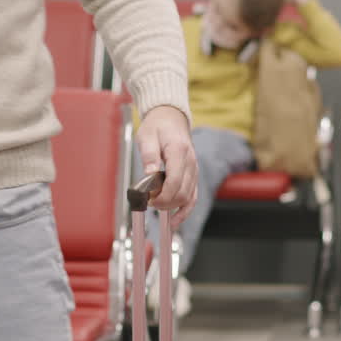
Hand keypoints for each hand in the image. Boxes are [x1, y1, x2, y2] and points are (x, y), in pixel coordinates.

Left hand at [136, 105, 197, 226]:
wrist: (171, 118)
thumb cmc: (157, 126)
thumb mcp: (146, 136)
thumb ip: (149, 155)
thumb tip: (149, 173)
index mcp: (179, 151)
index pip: (174, 181)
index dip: (161, 196)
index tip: (148, 199)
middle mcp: (191, 162)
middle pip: (182, 192)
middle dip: (164, 203)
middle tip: (148, 202)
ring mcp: (194, 170)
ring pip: (188, 197)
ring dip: (172, 206)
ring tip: (155, 205)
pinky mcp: (193, 176)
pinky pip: (193, 197)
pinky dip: (185, 211)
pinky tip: (174, 221)